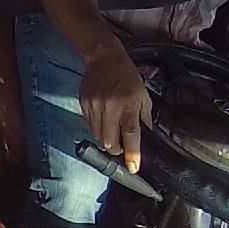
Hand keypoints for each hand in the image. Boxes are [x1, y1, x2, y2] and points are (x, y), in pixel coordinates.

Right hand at [79, 44, 152, 173]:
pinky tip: (103, 119)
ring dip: (106, 140)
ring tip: (112, 129)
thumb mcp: (143, 95)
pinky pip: (90, 127)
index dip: (132, 153)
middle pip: (110, 141)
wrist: (104, 59)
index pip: (130, 133)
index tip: (133, 168)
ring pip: (98, 137)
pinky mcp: (84, 105)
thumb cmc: (127, 77)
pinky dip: (97, 129)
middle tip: (121, 146)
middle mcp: (111, 106)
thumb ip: (144, 118)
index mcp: (129, 104)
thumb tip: (144, 138)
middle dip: (116, 149)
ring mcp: (95, 106)